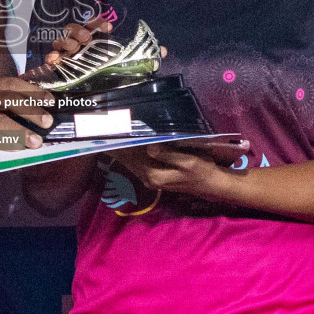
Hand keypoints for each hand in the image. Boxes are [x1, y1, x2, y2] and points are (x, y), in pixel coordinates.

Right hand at [0, 76, 53, 148]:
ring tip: (35, 142)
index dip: (31, 91)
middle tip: (47, 122)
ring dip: (19, 132)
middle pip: (6, 101)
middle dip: (29, 111)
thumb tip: (27, 111)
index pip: (10, 84)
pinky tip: (15, 148)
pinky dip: (1, 142)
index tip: (50, 100)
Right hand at [39, 13, 165, 68]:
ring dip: (66, 42)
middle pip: (73, 28)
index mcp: (95, 39)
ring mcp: (67, 55)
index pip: (94, 24)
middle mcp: (79, 45)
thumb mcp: (129, 66)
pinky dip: (52, 56)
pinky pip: (51, 57)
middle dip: (79, 30)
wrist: (96, 98)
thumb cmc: (111, 77)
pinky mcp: (58, 67)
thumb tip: (164, 51)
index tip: (110, 28)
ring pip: (60, 40)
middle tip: (88, 39)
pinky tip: (55, 60)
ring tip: (75, 49)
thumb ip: (145, 57)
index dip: (99, 22)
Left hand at [112, 139, 248, 200]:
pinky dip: (128, 153)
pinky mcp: (153, 175)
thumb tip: (150, 147)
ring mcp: (149, 178)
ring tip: (109, 134)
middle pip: (126, 159)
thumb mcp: (187, 161)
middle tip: (103, 129)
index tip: (109, 131)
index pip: (131, 156)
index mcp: (153, 174)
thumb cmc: (201, 170)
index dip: (120, 144)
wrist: (210, 184)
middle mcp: (147, 178)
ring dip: (120, 149)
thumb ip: (167, 155)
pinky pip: (136, 163)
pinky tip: (124, 144)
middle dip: (116, 145)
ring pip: (129, 161)